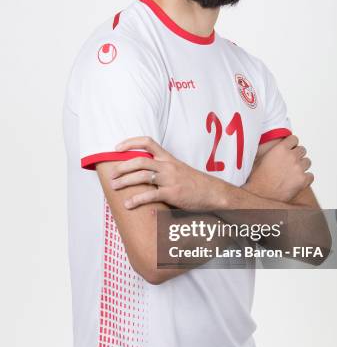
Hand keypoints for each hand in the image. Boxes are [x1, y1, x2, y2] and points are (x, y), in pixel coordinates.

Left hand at [110, 136, 225, 209]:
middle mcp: (168, 166)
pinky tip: (128, 204)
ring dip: (125, 181)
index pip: (148, 142)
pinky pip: (150, 195)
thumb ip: (163, 169)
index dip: (131, 142)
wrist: (213, 192)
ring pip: (142, 176)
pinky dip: (137, 200)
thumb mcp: (179, 170)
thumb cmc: (195, 183)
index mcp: (169, 158)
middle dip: (122, 166)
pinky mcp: (172, 193)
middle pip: (140, 160)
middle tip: (112, 174)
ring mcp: (170, 179)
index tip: (117, 148)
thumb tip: (145, 173)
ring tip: (115, 187)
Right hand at [244, 135, 312, 201]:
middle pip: (302, 150)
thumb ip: (270, 149)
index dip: (292, 144)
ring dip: (302, 166)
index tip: (291, 148)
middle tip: (291, 162)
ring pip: (307, 162)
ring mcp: (298, 168)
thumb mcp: (260, 158)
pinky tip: (298, 180)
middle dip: (297, 155)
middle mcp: (291, 157)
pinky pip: (311, 176)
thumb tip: (273, 145)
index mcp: (280, 149)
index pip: (294, 139)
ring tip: (293, 172)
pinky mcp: (303, 180)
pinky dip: (306, 178)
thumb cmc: (258, 178)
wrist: (260, 194)